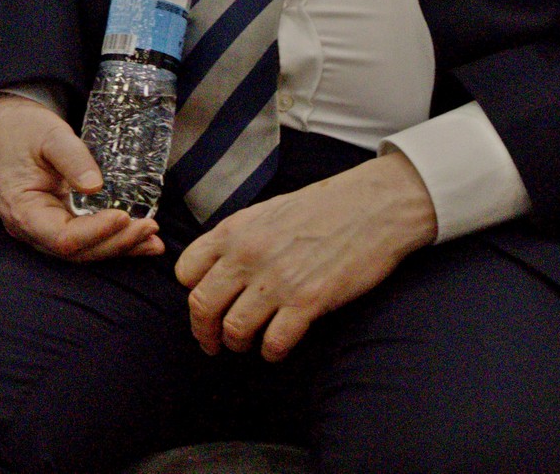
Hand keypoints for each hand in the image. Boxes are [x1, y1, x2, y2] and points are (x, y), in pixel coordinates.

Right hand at [0, 93, 164, 261]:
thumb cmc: (18, 129)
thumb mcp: (47, 134)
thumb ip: (72, 157)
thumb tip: (96, 185)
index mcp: (22, 210)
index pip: (63, 237)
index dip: (96, 232)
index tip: (125, 216)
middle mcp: (31, 228)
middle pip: (77, 251)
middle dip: (116, 243)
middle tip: (150, 229)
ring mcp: (42, 229)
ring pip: (83, 250)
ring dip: (119, 247)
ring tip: (153, 241)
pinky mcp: (55, 222)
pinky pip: (83, 239)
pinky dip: (111, 239)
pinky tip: (137, 238)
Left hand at [174, 152, 436, 361]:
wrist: (373, 207)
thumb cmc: (323, 208)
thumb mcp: (266, 212)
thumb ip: (238, 240)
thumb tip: (218, 269)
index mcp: (233, 231)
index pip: (186, 272)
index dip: (191, 293)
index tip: (203, 305)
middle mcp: (247, 255)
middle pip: (202, 305)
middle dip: (204, 332)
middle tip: (212, 343)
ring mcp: (276, 280)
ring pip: (234, 329)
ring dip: (237, 344)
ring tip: (247, 345)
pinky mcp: (307, 301)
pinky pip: (274, 342)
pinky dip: (271, 352)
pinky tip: (276, 349)